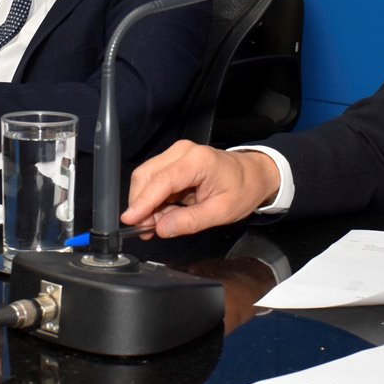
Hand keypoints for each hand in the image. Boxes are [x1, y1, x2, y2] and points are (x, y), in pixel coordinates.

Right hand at [121, 141, 281, 238]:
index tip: (129, 220)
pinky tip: (164, 215)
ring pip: (146, 179)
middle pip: (146, 176)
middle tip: (147, 231)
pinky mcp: (173, 162)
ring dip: (147, 205)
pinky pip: (154, 181)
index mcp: (197, 161)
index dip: (143, 201)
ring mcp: (176, 154)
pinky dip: (154, 201)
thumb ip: (191, 221)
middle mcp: (182, 152)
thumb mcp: (222, 212)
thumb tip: (161, 228)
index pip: (162, 181)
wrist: (254, 173)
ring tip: (160, 225)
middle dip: (141, 205)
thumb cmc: (243, 189)